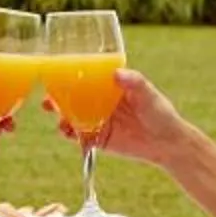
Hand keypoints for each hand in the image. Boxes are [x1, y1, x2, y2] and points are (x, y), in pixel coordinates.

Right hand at [48, 67, 199, 168]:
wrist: (168, 143)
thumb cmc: (160, 113)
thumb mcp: (149, 94)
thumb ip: (134, 82)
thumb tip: (116, 73)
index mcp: (109, 87)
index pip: (85, 79)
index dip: (68, 77)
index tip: (55, 76)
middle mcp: (100, 103)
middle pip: (72, 99)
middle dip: (56, 100)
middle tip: (47, 101)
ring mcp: (97, 121)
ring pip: (73, 118)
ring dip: (61, 118)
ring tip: (60, 121)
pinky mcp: (98, 139)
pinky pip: (79, 137)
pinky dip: (71, 135)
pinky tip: (68, 134)